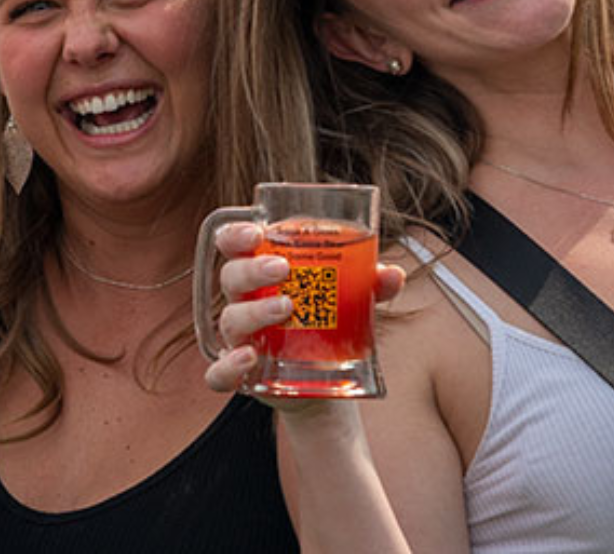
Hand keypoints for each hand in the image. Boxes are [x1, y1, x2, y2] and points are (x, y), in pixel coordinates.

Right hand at [203, 221, 404, 406]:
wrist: (328, 381)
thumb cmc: (328, 322)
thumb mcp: (350, 300)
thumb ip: (369, 284)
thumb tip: (393, 274)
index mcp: (261, 272)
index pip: (231, 243)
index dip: (235, 234)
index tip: (257, 233)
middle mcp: (244, 300)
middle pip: (230, 277)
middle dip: (252, 270)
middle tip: (281, 269)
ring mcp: (241, 338)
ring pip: (230, 320)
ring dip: (253, 311)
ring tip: (286, 309)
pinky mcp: (243, 374)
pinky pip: (220, 373)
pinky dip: (228, 366)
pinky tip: (249, 359)